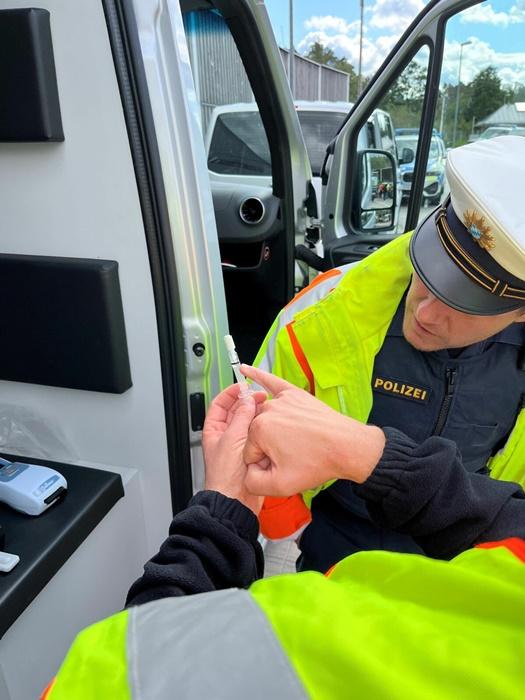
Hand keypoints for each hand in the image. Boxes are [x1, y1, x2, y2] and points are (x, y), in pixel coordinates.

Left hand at [203, 383, 266, 513]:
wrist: (235, 501)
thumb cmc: (225, 477)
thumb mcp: (233, 439)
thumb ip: (242, 416)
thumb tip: (248, 400)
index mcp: (214, 431)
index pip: (220, 405)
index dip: (230, 393)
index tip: (243, 386)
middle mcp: (225, 437)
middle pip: (237, 412)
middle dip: (249, 403)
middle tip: (261, 397)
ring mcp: (239, 446)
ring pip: (249, 424)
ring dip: (258, 417)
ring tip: (266, 411)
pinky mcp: (251, 455)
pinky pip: (259, 438)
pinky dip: (264, 431)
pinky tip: (269, 428)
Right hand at [241, 365, 384, 496]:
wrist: (347, 447)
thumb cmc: (317, 463)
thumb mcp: (281, 485)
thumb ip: (252, 482)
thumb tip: (246, 473)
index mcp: (259, 430)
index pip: (248, 452)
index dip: (264, 464)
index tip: (282, 466)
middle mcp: (267, 410)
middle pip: (256, 435)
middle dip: (269, 449)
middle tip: (292, 457)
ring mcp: (281, 399)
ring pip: (265, 419)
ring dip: (273, 430)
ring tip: (293, 441)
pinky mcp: (294, 393)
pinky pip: (271, 382)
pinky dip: (257, 375)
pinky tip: (244, 369)